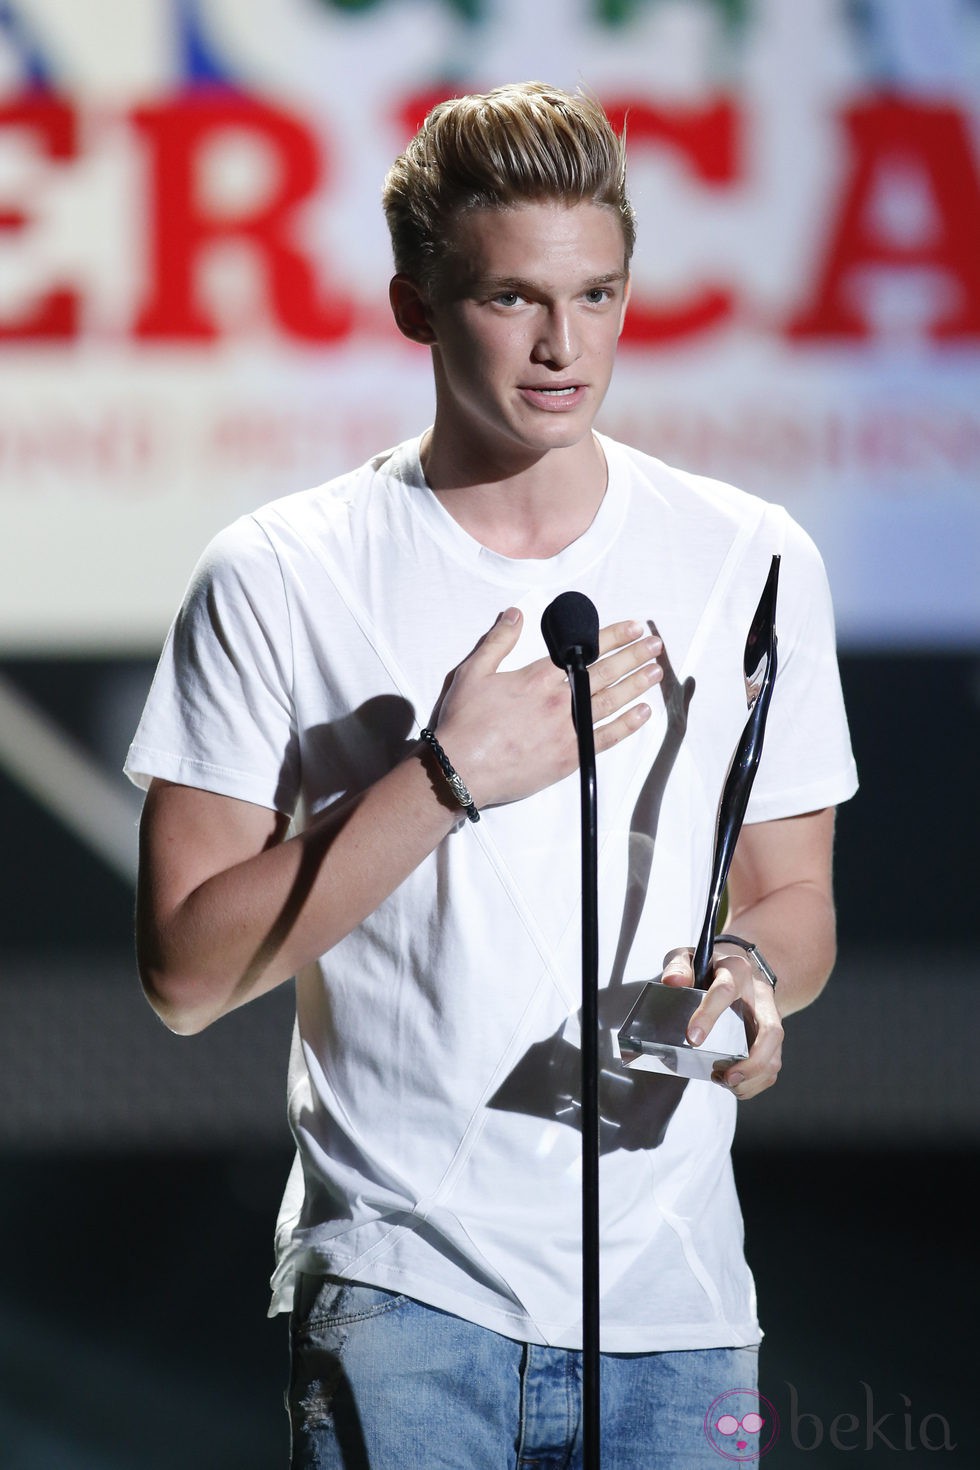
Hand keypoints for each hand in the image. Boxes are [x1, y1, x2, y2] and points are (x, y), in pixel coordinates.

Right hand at [434, 607, 661, 808]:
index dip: (612, 635)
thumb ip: (497, 641)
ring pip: (612, 701)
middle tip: (655, 644)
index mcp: (538, 677)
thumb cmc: (464, 723)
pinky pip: (606, 737)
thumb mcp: (473, 673)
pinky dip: (627, 725)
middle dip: (634, 655)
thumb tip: (515, 615)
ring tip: (656, 671)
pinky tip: (643, 713)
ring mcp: (567, 730)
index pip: (583, 650)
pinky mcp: (570, 757)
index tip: (633, 627)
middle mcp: (559, 701)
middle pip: (605, 672)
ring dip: (636, 684)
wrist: (460, 769)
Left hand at [660, 944, 783, 1099]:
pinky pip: (772, 1065)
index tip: (693, 1038)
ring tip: (725, 1082)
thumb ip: (678, 966)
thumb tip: (673, 982)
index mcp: (737, 971)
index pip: (726, 991)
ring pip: (776, 1054)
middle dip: (752, 1061)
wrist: (733, 968)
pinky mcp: (769, 1038)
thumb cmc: (707, 966)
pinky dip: (755, 1082)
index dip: (709, 1015)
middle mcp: (759, 996)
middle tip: (725, 1076)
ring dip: (754, 1077)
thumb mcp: (688, 957)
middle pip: (771, 1032)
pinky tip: (733, 1084)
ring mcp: (769, 1019)